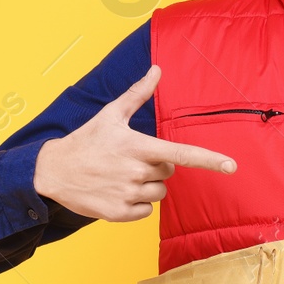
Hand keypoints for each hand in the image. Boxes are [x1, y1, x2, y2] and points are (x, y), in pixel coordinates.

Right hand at [34, 64, 236, 221]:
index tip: (231, 166)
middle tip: (129, 160)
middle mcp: (136, 172)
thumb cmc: (86, 141)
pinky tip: (116, 192)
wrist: (52, 172)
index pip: (181, 154)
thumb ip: (138, 93)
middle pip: (169, 171)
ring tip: (121, 176)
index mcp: (138, 146)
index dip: (209, 160)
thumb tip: (157, 69)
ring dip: (147, 186)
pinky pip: (146, 211)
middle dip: (156, 166)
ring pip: (159, 192)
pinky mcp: (120, 214)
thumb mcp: (111, 114)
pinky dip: (136, 204)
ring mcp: (128, 194)